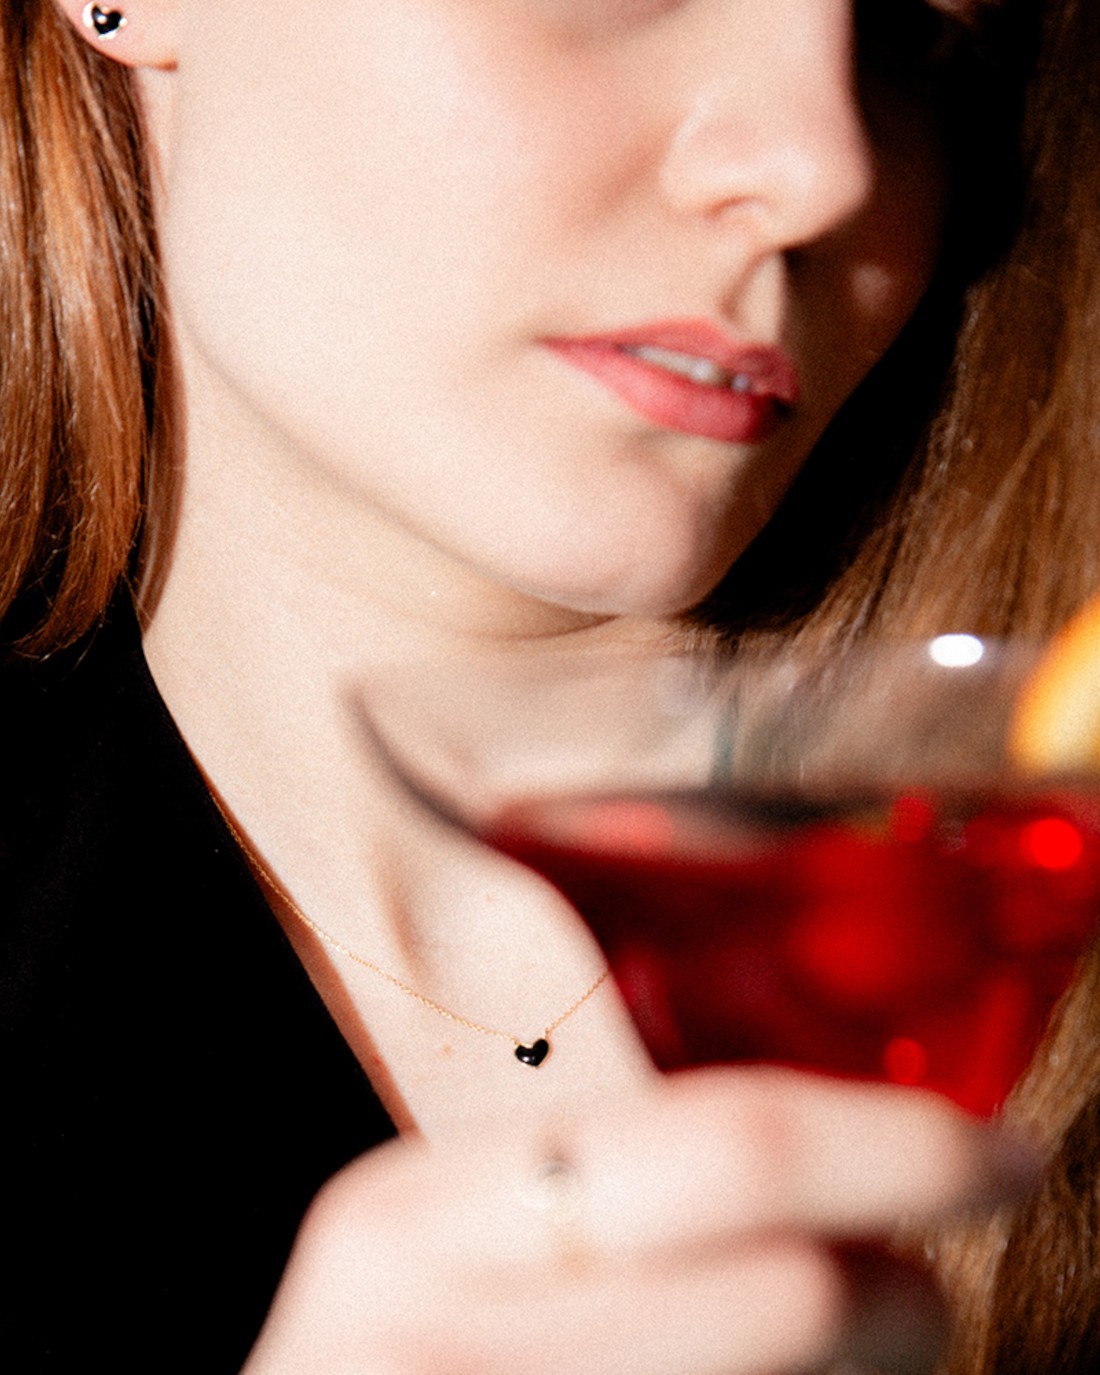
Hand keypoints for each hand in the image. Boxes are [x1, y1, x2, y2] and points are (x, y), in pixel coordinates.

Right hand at [242, 1068, 1033, 1374]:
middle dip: (906, 1291)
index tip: (990, 1143)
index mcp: (419, 1217)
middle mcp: (453, 1333)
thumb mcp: (438, 1241)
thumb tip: (803, 1145)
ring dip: (865, 1364)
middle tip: (931, 1276)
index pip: (721, 1149)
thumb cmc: (383, 1358)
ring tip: (852, 1335)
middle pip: (790, 1297)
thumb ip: (586, 1182)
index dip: (893, 1144)